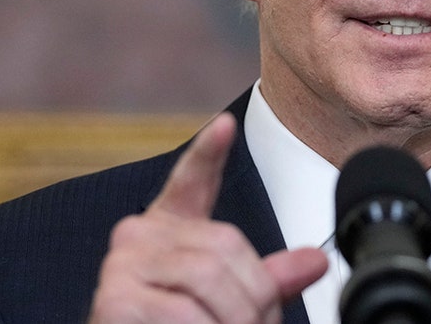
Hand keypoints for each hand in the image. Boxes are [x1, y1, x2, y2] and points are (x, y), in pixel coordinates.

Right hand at [89, 113, 328, 322]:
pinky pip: (183, 311)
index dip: (208, 152)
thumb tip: (316, 261)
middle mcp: (139, 236)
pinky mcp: (114, 299)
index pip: (190, 181)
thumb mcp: (226, 300)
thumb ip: (266, 279)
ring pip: (208, 276)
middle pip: (224, 244)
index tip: (225, 126)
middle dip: (257, 296)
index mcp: (168, 229)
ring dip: (238, 318)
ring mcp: (122, 264)